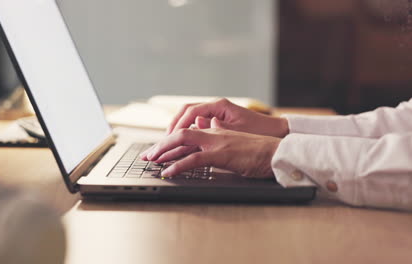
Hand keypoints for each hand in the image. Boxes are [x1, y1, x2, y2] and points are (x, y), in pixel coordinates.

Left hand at [141, 118, 280, 178]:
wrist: (276, 151)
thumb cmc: (259, 151)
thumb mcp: (235, 144)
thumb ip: (220, 140)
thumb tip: (209, 140)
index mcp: (216, 131)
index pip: (187, 132)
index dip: (170, 141)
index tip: (158, 150)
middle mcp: (213, 133)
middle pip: (179, 133)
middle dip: (161, 144)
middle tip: (147, 155)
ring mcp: (216, 142)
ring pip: (182, 141)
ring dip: (164, 151)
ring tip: (151, 161)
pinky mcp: (220, 153)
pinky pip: (193, 158)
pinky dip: (177, 165)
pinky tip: (168, 172)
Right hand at [167, 98, 288, 137]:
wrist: (275, 135)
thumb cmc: (261, 132)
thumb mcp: (239, 131)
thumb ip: (218, 127)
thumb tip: (197, 122)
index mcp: (220, 106)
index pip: (190, 111)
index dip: (177, 125)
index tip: (168, 138)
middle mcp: (215, 107)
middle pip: (185, 113)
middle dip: (171, 127)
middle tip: (162, 142)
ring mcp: (215, 114)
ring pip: (188, 118)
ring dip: (176, 130)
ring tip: (166, 145)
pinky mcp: (216, 122)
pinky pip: (195, 125)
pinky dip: (185, 133)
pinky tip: (180, 144)